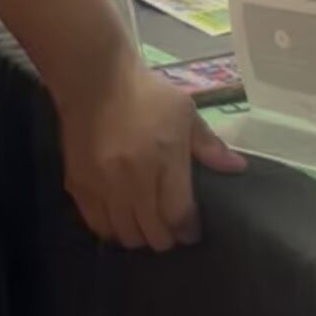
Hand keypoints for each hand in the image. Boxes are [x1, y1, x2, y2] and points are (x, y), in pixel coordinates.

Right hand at [59, 57, 243, 251]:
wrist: (95, 78)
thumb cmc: (146, 93)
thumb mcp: (185, 111)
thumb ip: (209, 144)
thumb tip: (237, 167)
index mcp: (164, 160)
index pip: (178, 215)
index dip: (187, 231)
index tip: (191, 231)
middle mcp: (133, 179)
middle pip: (152, 232)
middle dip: (166, 237)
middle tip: (170, 229)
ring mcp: (103, 185)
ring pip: (123, 234)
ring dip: (138, 235)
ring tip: (146, 226)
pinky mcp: (78, 185)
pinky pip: (96, 224)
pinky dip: (110, 228)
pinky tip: (120, 219)